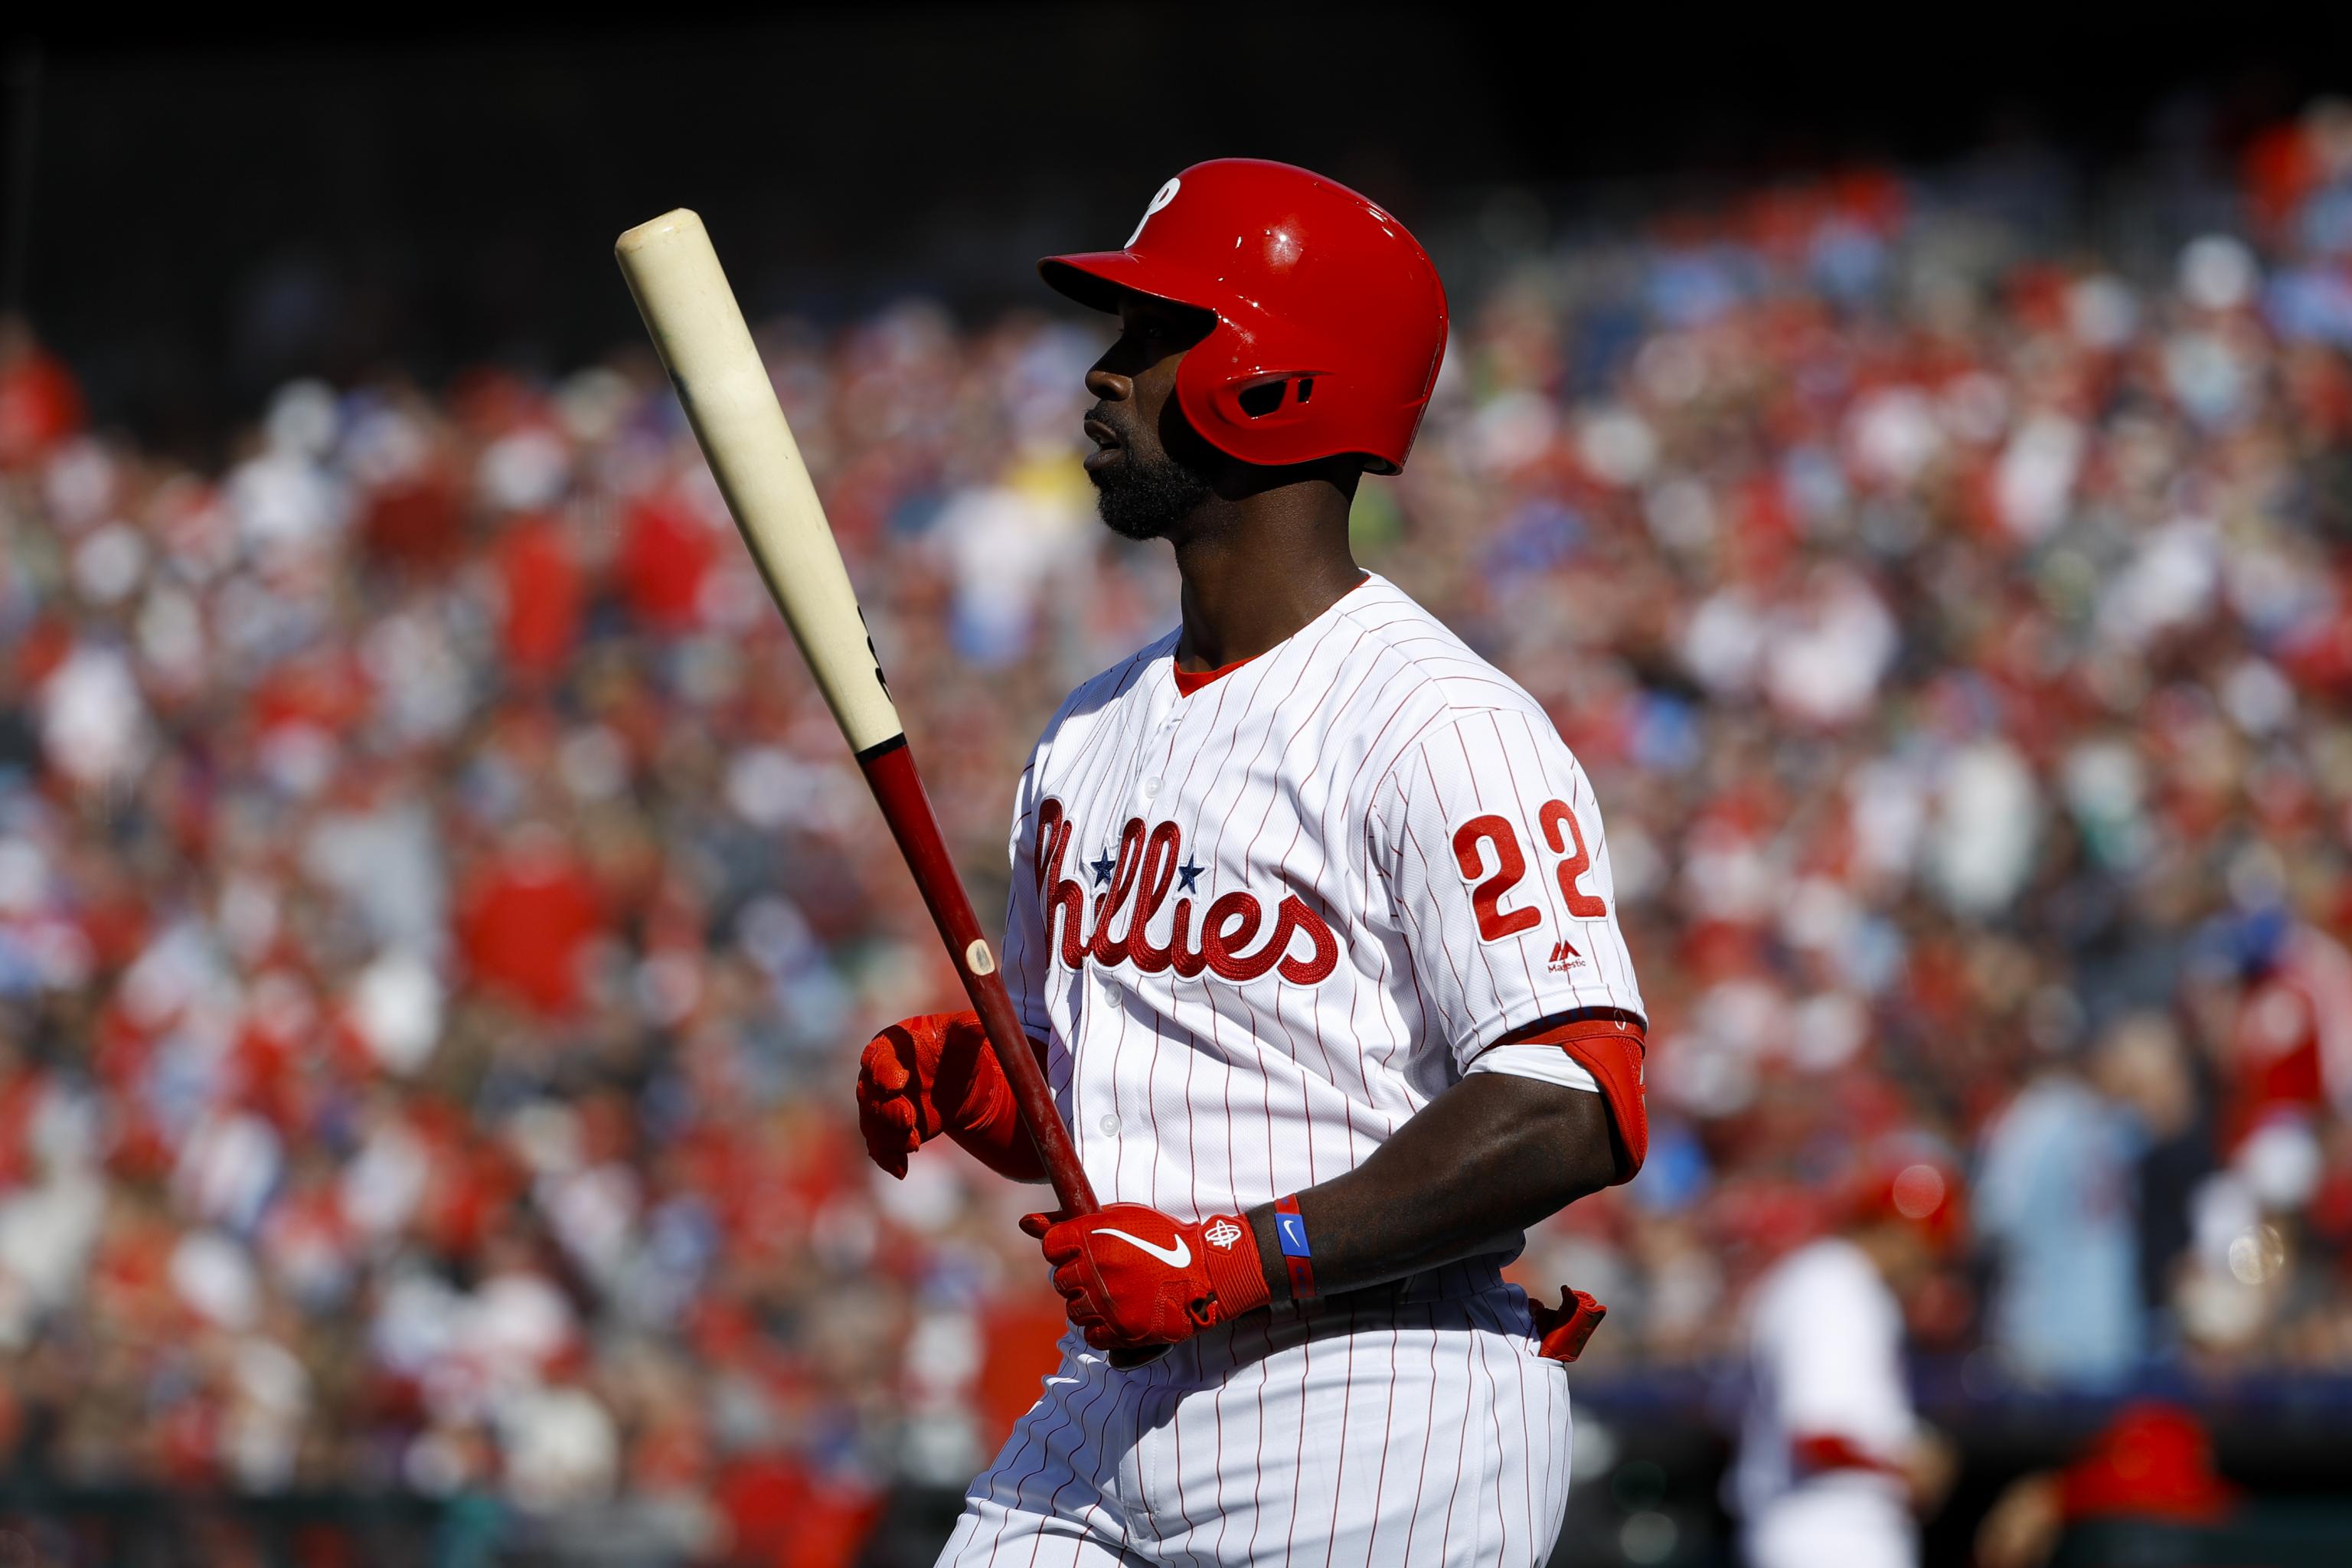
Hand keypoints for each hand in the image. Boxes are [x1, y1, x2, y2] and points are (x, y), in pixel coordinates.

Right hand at [855, 1011, 1004, 1177]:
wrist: (954, 1079)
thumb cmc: (952, 1049)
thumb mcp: (963, 1036)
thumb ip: (968, 1028)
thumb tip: (982, 1022)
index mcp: (889, 1049)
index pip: (877, 1060)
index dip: (883, 1072)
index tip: (898, 1083)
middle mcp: (875, 1078)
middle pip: (870, 1097)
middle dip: (887, 1111)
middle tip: (907, 1120)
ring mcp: (878, 1107)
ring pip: (873, 1126)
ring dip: (890, 1138)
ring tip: (915, 1144)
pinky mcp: (887, 1130)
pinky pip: (879, 1147)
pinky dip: (888, 1159)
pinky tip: (901, 1171)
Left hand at [1023, 1203, 1271, 1350]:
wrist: (1207, 1270)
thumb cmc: (1161, 1238)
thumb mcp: (1118, 1216)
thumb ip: (1068, 1221)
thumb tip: (1024, 1221)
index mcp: (1094, 1236)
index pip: (1051, 1247)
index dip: (1065, 1249)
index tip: (1083, 1251)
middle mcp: (1097, 1270)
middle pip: (1060, 1280)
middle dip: (1077, 1277)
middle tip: (1107, 1274)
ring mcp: (1109, 1302)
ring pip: (1073, 1310)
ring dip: (1089, 1305)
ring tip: (1117, 1294)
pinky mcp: (1123, 1330)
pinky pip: (1091, 1336)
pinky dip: (1102, 1329)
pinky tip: (1120, 1314)